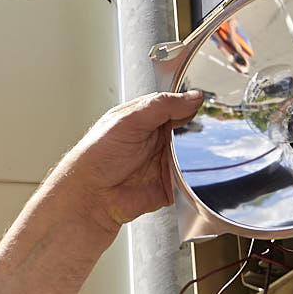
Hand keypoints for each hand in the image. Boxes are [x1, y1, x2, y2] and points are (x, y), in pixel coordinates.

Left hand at [45, 90, 205, 238]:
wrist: (90, 196)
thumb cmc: (96, 157)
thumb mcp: (128, 120)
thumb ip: (161, 106)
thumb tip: (192, 97)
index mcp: (144, 117)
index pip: (175, 105)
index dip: (189, 105)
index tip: (202, 106)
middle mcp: (155, 138)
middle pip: (189, 130)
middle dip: (197, 132)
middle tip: (197, 133)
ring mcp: (162, 162)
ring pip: (193, 155)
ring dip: (196, 157)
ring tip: (188, 156)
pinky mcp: (168, 185)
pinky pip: (190, 181)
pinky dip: (194, 179)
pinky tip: (190, 175)